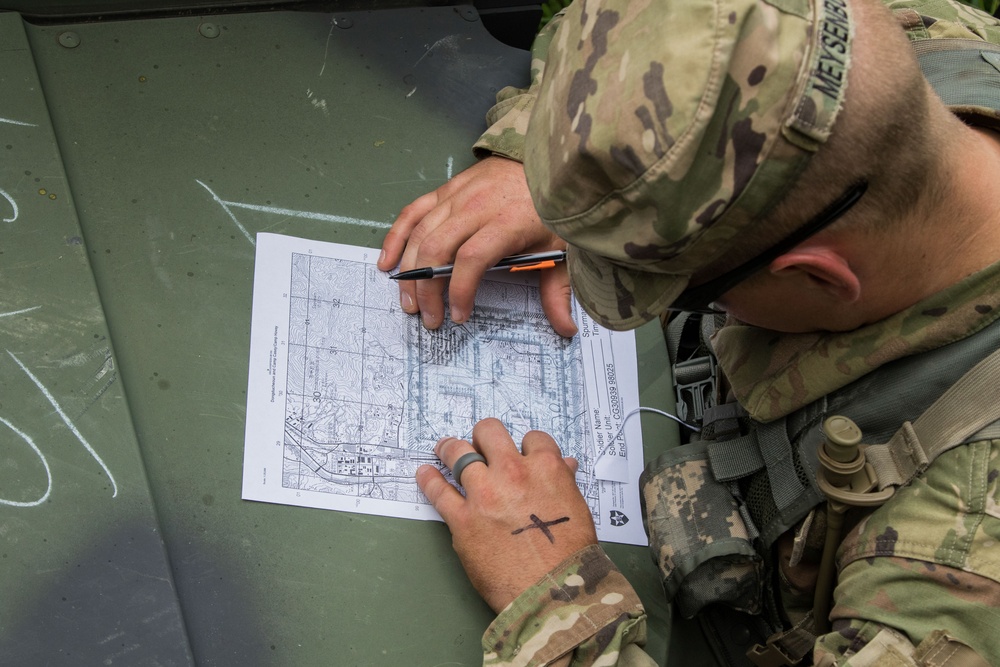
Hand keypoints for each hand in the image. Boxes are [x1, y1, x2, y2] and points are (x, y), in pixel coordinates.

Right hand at [378, 156, 576, 336]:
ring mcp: (457, 196)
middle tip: (429, 318)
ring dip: (410, 272)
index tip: (460, 315)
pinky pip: (412, 213)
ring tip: (410, 302)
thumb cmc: (551, 207)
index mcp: (507, 222)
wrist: (546, 160)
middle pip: (439, 250)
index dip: (461, 290)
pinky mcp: (446, 189)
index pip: (472, 259)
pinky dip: (396, 238)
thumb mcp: (562, 248)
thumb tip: (566, 329)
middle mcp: (477, 206)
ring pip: (421, 235)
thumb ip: (558, 290)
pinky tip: (388, 263)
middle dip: (428, 289)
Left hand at [416, 418, 597, 611]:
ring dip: (450, 448)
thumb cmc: (571, 556)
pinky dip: (429, 480)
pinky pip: (439, 491)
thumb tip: (564, 465)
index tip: (519, 452)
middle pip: (489, 433)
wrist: (554, 592)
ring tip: (444, 448)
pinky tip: (425, 474)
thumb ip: (564, 482)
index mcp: (545, 468)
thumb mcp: (576, 510)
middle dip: (483, 435)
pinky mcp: (462, 520)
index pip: (532, 439)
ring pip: (458, 453)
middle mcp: (512, 473)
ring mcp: (484, 494)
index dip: (525, 445)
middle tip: (478, 443)